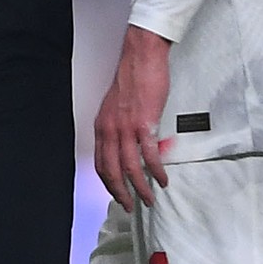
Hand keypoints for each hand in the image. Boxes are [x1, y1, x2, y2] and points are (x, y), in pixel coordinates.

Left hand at [93, 26, 171, 209]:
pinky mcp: (144, 124)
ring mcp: (125, 128)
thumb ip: (122, 127)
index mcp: (102, 126)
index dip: (108, 182)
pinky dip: (156, 171)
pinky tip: (162, 179)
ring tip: (149, 198)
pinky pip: (148, 155)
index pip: (100, 163)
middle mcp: (109, 130)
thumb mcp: (118, 107)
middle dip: (120, 193)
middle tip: (130, 205)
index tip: (117, 193)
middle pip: (111, 171)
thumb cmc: (133, 78)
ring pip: (129, 168)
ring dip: (140, 187)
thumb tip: (134, 144)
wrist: (141, 57)